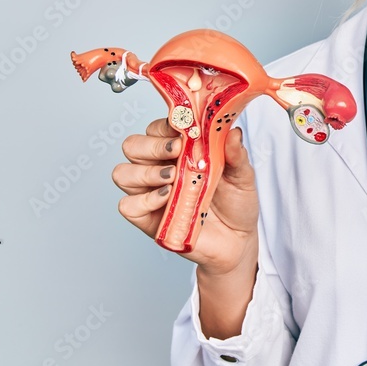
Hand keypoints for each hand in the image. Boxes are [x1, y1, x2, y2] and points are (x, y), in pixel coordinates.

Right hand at [113, 118, 258, 275]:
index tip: (185, 129)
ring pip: (123, 173)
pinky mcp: (148, 218)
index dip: (166, 125)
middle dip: (152, 145)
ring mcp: (151, 192)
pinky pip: (127, 205)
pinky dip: (144, 199)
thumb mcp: (243, 176)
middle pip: (133, 146)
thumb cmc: (236, 203)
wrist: (237, 240)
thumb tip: (233, 132)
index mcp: (180, 150)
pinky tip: (166, 197)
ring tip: (173, 177)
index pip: (158, 128)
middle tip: (177, 150)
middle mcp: (160, 167)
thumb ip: (236, 154)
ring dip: (145, 172)